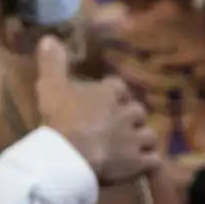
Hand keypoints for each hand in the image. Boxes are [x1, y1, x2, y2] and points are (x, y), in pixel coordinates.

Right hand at [34, 37, 162, 183]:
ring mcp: (136, 140)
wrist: (69, 157)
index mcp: (110, 94)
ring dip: (142, 140)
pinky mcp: (139, 163)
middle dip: (130, 117)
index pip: (118, 86)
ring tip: (131, 146)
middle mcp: (128, 114)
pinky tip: (141, 165)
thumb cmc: (61, 120)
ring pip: (149, 135)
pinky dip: (149, 162)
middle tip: (117, 125)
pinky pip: (154, 161)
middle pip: (137, 111)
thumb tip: (50, 38)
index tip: (103, 100)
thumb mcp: (51, 87)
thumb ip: (53, 64)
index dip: (112, 94)